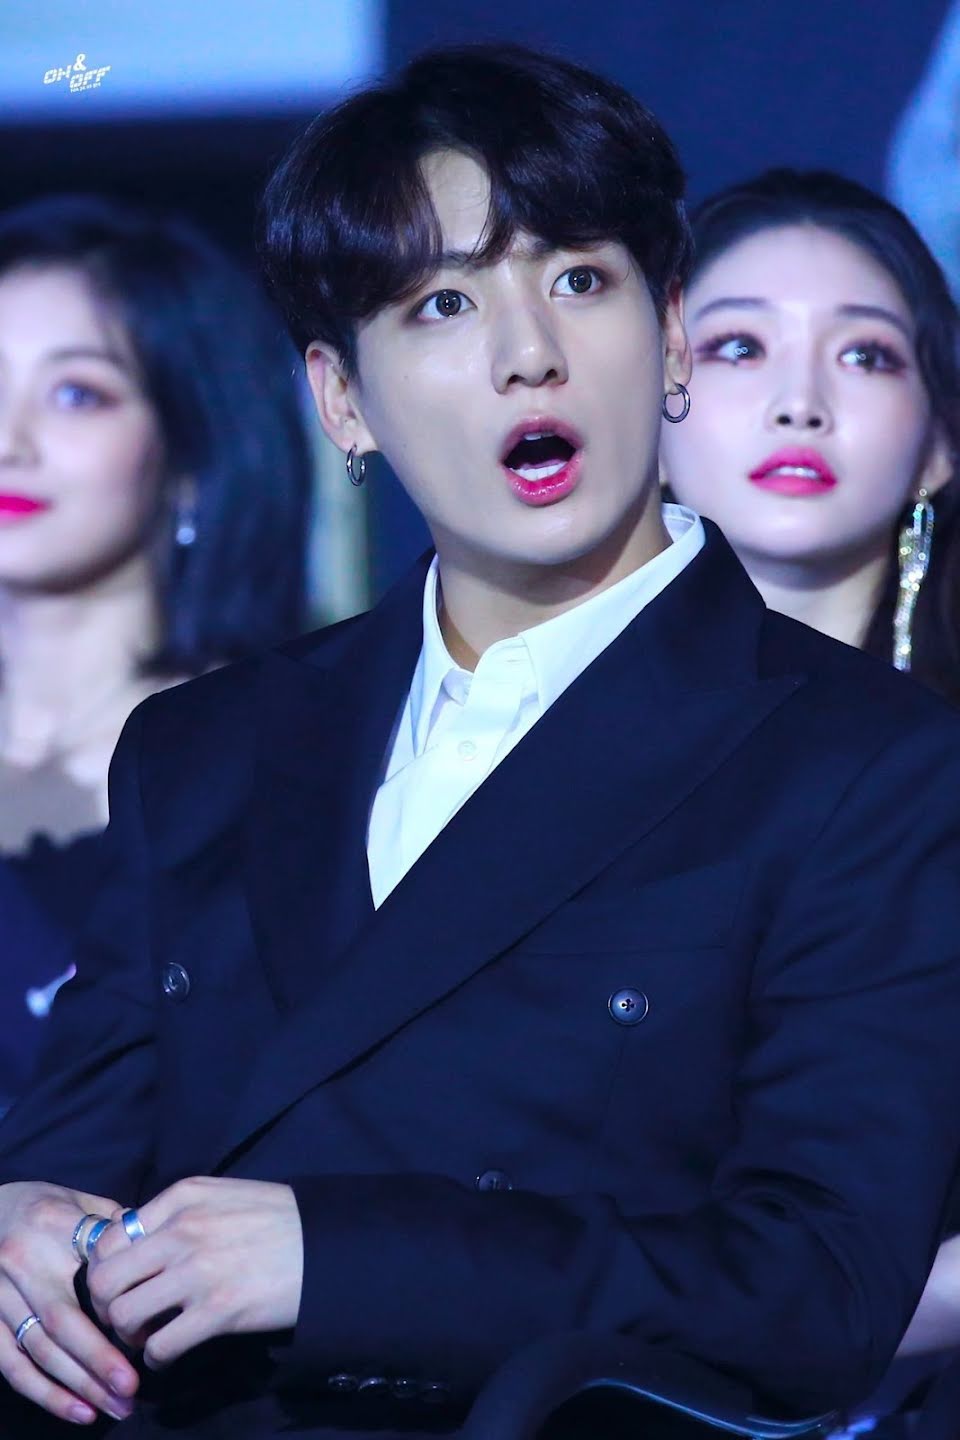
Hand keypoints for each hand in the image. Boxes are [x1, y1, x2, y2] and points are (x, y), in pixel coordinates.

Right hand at [0, 1181, 138, 1424]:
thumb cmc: (44, 1207)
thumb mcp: (81, 1201)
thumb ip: (115, 1226)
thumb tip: (158, 1251)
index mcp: (53, 1225)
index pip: (92, 1270)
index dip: (119, 1305)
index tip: (152, 1330)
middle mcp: (20, 1262)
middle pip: (62, 1321)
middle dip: (98, 1360)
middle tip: (132, 1389)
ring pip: (38, 1349)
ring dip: (77, 1385)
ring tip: (114, 1407)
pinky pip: (11, 1365)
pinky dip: (44, 1392)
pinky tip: (78, 1410)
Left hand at [88, 1176, 302, 1368]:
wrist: (327, 1244)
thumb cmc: (278, 1220)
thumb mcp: (224, 1195)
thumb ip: (179, 1212)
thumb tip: (135, 1241)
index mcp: (183, 1197)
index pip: (108, 1239)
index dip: (105, 1270)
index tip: (124, 1285)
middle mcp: (182, 1230)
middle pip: (103, 1280)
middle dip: (107, 1307)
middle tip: (128, 1317)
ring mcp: (198, 1271)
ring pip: (123, 1316)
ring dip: (130, 1335)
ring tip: (151, 1334)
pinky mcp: (217, 1310)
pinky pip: (159, 1347)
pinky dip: (158, 1358)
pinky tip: (172, 1351)